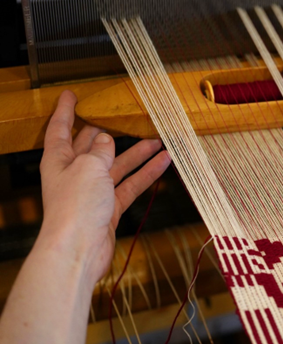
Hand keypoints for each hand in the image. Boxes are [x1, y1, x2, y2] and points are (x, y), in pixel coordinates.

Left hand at [39, 90, 170, 285]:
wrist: (78, 249)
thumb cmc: (75, 207)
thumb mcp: (89, 167)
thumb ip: (100, 150)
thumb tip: (106, 139)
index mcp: (59, 160)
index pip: (60, 129)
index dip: (66, 111)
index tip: (71, 95)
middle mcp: (75, 173)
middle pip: (92, 147)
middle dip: (106, 131)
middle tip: (121, 117)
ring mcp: (93, 191)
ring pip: (117, 165)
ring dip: (136, 153)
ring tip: (157, 139)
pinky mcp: (109, 208)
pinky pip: (130, 184)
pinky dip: (146, 173)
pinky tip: (163, 163)